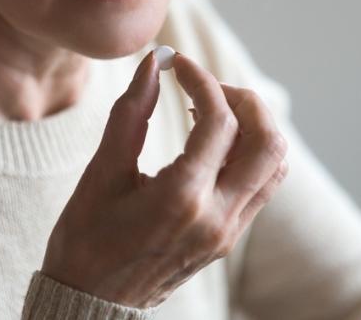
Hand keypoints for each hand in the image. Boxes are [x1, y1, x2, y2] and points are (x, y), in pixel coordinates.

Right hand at [40, 51, 287, 307]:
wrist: (91, 300)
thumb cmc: (87, 239)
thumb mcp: (102, 173)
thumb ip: (130, 113)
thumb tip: (153, 64)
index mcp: (181, 199)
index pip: (218, 121)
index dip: (200, 80)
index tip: (178, 64)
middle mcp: (216, 217)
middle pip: (267, 140)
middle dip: (244, 100)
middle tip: (206, 88)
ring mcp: (228, 232)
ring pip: (273, 164)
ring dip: (253, 127)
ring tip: (211, 113)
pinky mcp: (229, 238)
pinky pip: (261, 186)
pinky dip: (250, 153)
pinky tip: (215, 144)